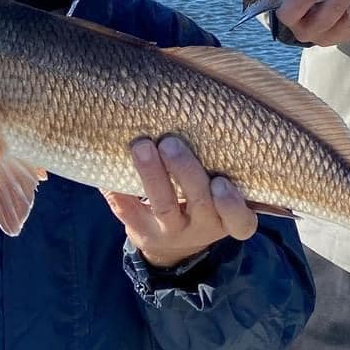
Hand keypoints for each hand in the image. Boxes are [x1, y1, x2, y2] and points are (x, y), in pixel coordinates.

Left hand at [102, 136, 257, 268]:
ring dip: (153, 175)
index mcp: (229, 219)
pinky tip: (109, 171)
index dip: (232, 205)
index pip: (241, 221)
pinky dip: (119, 190)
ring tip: (142, 146)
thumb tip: (211, 108)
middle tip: (170, 143)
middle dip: (185, 172)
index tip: (221, 183)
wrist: (173, 241)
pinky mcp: (143, 232)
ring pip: (164, 207)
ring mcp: (173, 232)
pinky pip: (130, 213)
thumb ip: (221, 166)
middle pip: (200, 203)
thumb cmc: (203, 200)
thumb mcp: (220, 194)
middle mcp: (204, 227)